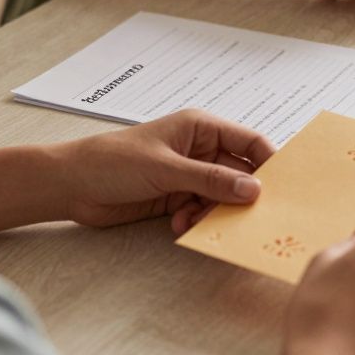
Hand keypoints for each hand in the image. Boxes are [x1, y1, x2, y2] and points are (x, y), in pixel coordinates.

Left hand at [56, 109, 275, 233]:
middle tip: (252, 218)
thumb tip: (254, 190)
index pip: (249, 143)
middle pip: (239, 174)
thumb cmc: (114, 162)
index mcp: (202, 128)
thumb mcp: (167, 169)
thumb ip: (211, 180)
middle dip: (243, 195)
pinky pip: (201, 210)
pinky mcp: (176, 197)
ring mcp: (188, 175)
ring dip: (214, 212)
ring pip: (221, 196)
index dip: (269, 163)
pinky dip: (196, 220)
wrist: (70, 185)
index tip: (283, 188)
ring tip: (197, 222)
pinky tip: (180, 226)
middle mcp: (200, 149)